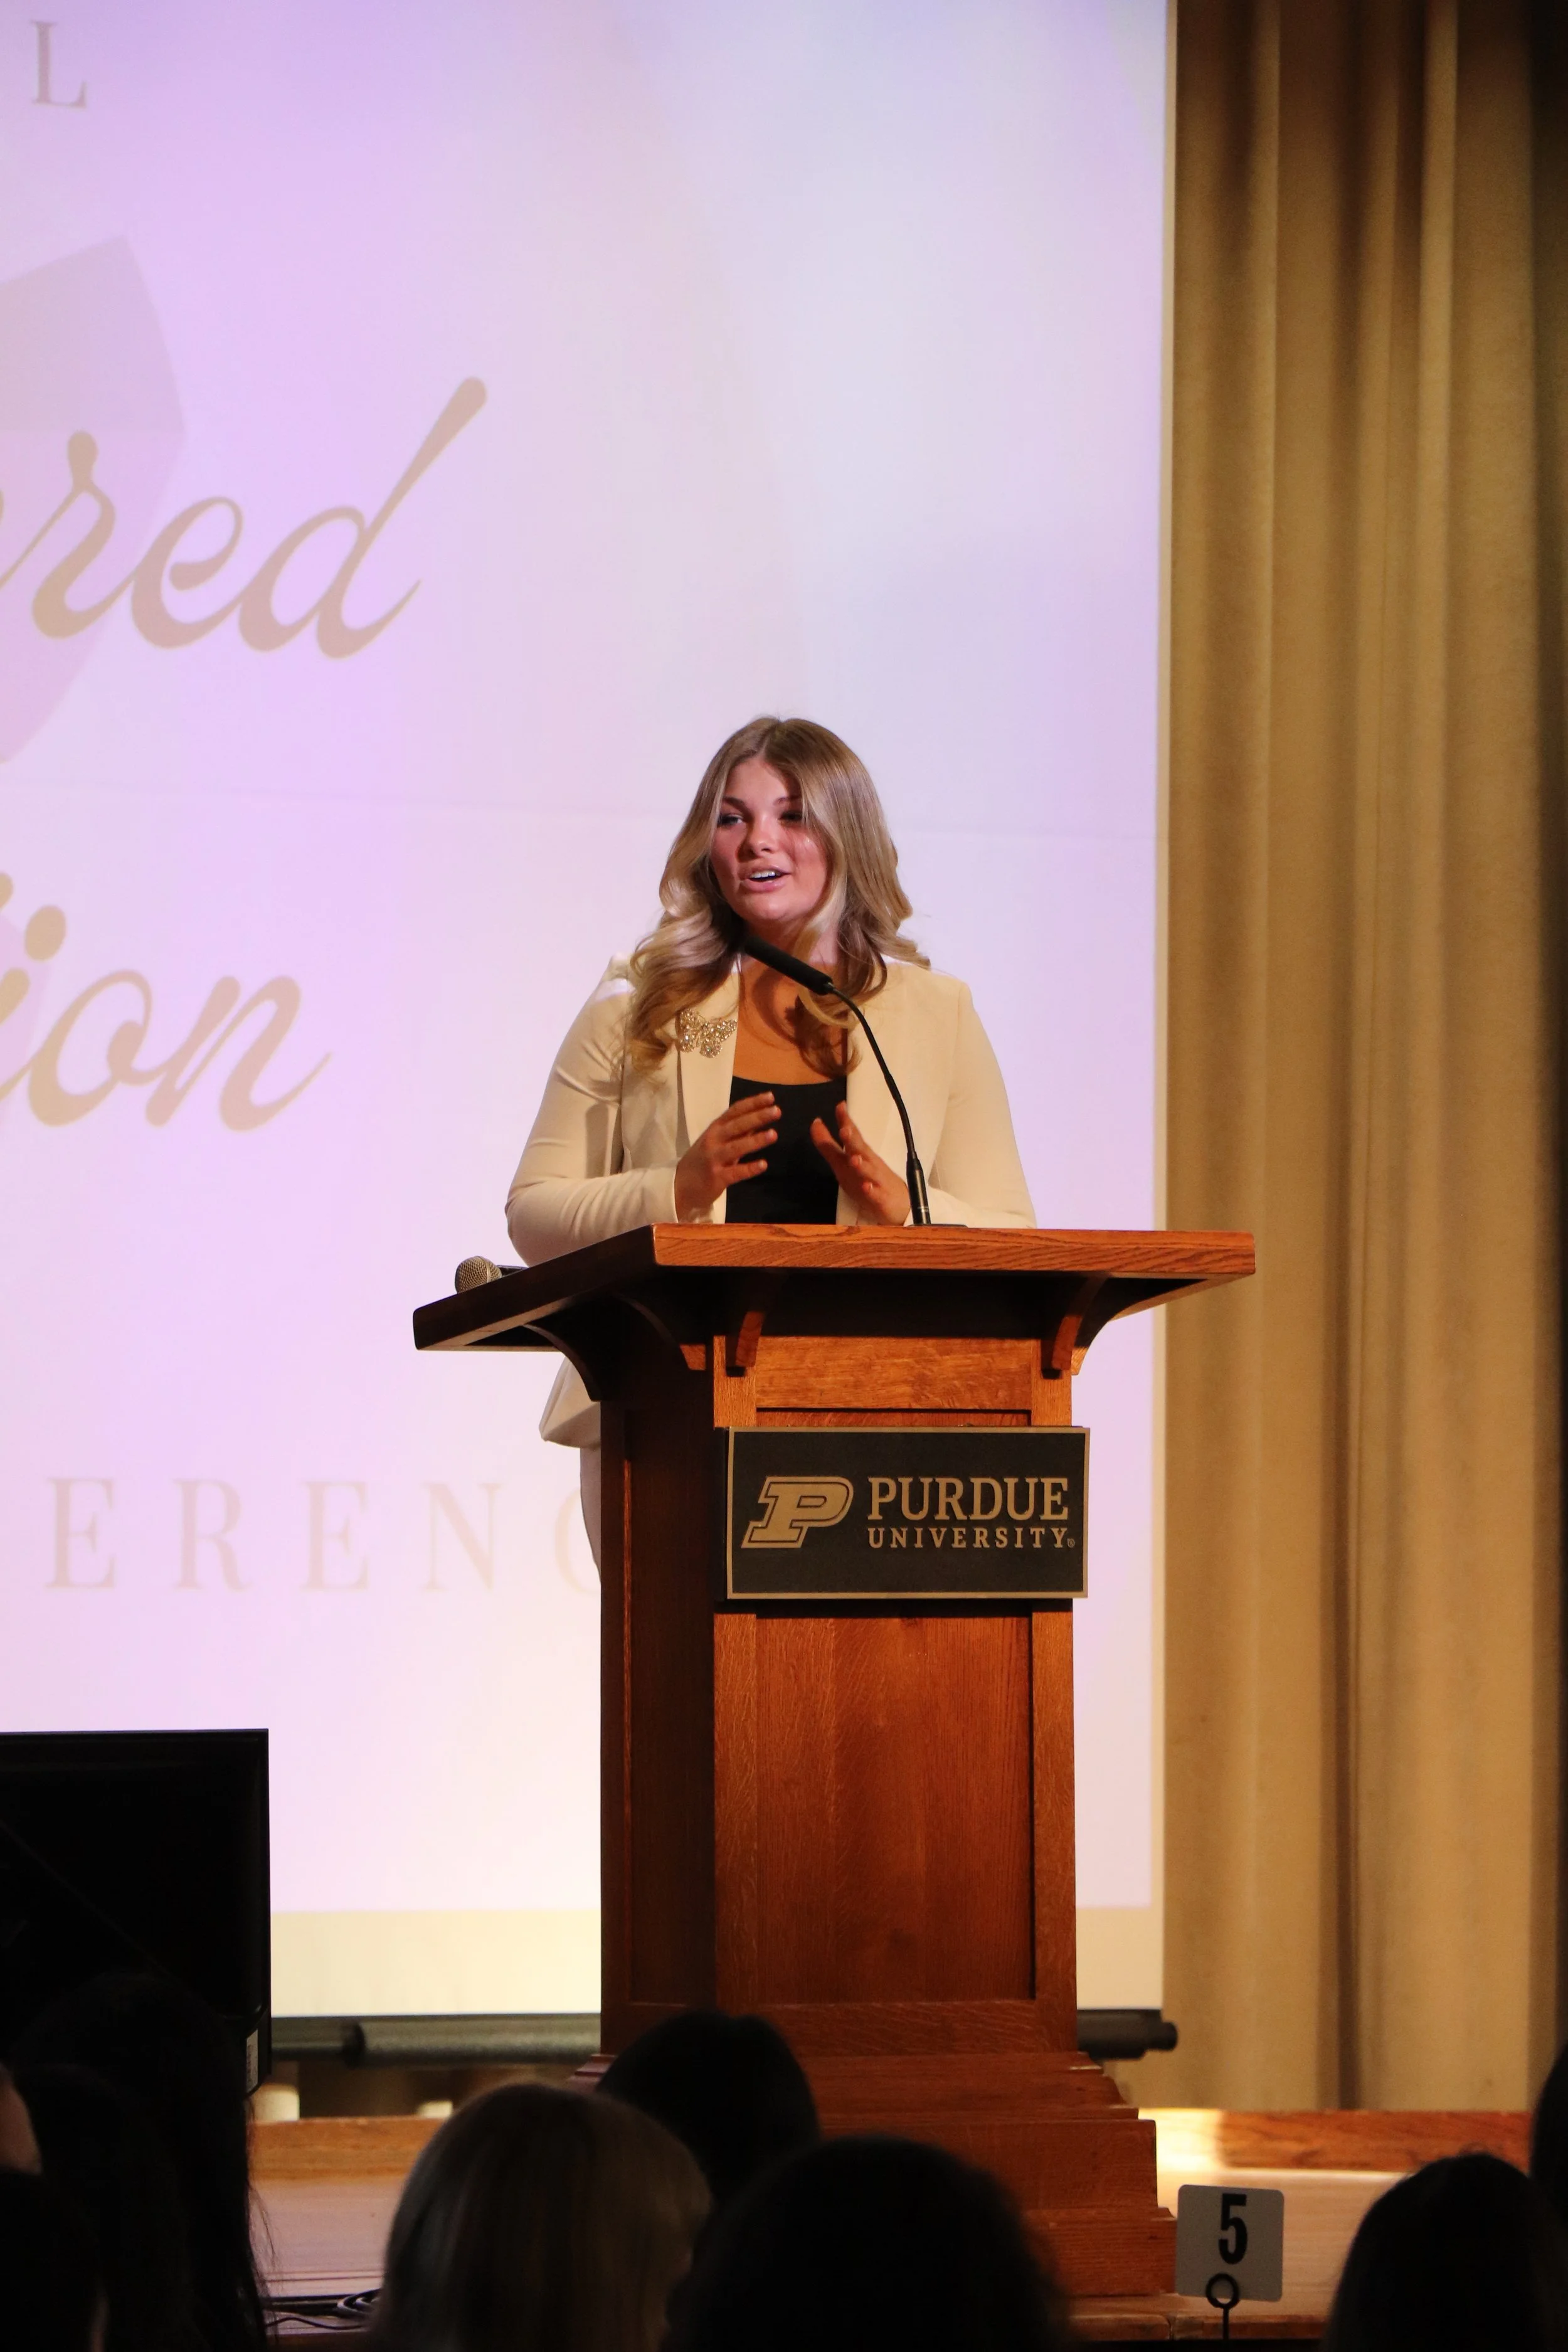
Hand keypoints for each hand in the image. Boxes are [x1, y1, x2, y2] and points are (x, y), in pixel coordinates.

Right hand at [675, 1092, 776, 1220]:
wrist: (679, 1185)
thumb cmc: (703, 1160)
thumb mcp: (718, 1142)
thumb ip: (739, 1132)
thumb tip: (760, 1118)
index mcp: (715, 1128)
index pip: (735, 1111)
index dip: (752, 1103)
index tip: (770, 1097)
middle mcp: (713, 1140)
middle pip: (737, 1125)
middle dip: (757, 1117)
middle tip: (777, 1110)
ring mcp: (714, 1159)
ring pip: (736, 1147)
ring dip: (755, 1140)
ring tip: (774, 1134)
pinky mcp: (716, 1177)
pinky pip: (735, 1172)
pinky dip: (749, 1168)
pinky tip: (763, 1165)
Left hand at [811, 1101, 909, 1225]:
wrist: (897, 1206)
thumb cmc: (869, 1180)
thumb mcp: (844, 1163)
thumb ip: (828, 1144)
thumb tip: (815, 1123)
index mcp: (861, 1154)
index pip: (853, 1135)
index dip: (846, 1122)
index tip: (840, 1106)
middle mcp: (869, 1164)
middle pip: (862, 1150)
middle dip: (854, 1140)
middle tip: (845, 1129)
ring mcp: (877, 1181)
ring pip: (870, 1172)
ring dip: (862, 1165)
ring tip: (854, 1158)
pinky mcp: (882, 1198)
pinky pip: (877, 1194)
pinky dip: (872, 1190)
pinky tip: (867, 1187)